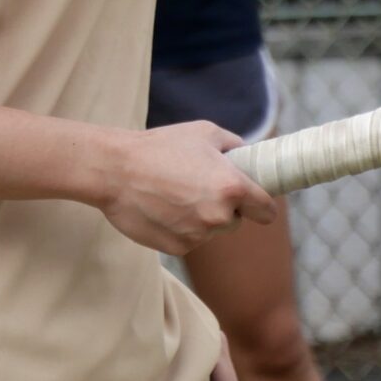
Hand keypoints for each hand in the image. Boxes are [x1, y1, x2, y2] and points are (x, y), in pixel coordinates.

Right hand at [94, 119, 275, 254]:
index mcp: (232, 187)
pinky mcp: (177, 248)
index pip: (266, 211)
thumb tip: (248, 156)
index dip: (261, 205)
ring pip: (210, 231)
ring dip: (200, 218)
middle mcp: (219, 215)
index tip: (253, 202)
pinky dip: (179, 228)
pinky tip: (161, 209)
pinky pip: (189, 240)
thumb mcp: (204, 133)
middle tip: (198, 188)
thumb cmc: (159, 147)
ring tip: (173, 195)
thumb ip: (235, 146)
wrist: (114, 170)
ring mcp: (198, 235)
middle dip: (224, 208)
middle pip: (235, 221)